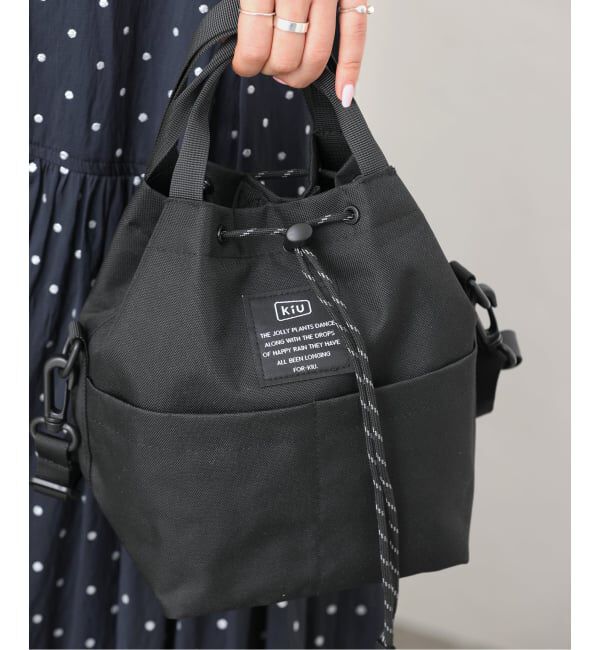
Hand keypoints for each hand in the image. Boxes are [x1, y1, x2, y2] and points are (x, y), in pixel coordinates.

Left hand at [232, 0, 368, 106]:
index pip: (255, 45)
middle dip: (275, 71)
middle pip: (286, 56)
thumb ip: (250, 8)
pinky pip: (355, 35)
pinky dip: (351, 68)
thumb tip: (247, 50)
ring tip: (291, 71)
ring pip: (317, 54)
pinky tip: (344, 93)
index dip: (248, 65)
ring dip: (302, 75)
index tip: (244, 65)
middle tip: (269, 65)